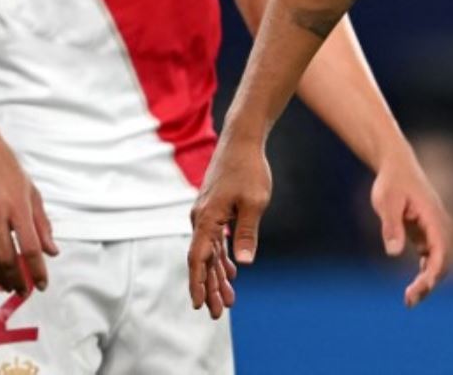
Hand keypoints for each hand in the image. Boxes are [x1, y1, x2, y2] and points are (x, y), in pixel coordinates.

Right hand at [0, 115, 58, 294]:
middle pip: (6, 258)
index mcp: (17, 206)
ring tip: (8, 284)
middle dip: (16, 279)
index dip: (36, 270)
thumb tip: (51, 251)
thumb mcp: (31, 190)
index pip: (29, 247)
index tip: (41, 284)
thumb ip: (42, 223)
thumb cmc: (5, 167)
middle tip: (23, 290)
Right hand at [187, 132, 271, 318]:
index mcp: (207, 219)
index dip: (199, 283)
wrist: (242, 140)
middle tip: (217, 313)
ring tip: (227, 299)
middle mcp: (201, 219)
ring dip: (218, 275)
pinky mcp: (214, 209)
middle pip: (203, 261)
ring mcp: (206, 214)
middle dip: (210, 287)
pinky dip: (222, 257)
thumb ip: (246, 232)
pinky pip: (215, 239)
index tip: (199, 304)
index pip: (198, 259)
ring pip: (210, 252)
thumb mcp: (254, 202)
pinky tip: (232, 270)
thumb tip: (243, 263)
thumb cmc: (249, 169)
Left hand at [369, 142, 450, 307]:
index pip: (441, 250)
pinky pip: (432, 258)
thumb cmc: (392, 182)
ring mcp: (435, 230)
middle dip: (430, 282)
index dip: (434, 272)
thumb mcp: (387, 202)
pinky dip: (425, 274)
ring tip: (409, 300)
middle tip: (408, 300)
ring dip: (428, 281)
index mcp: (434, 217)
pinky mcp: (427, 234)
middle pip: (443, 260)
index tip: (421, 287)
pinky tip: (413, 288)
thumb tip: (394, 253)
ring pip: (439, 262)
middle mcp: (440, 225)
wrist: (397, 166)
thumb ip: (391, 226)